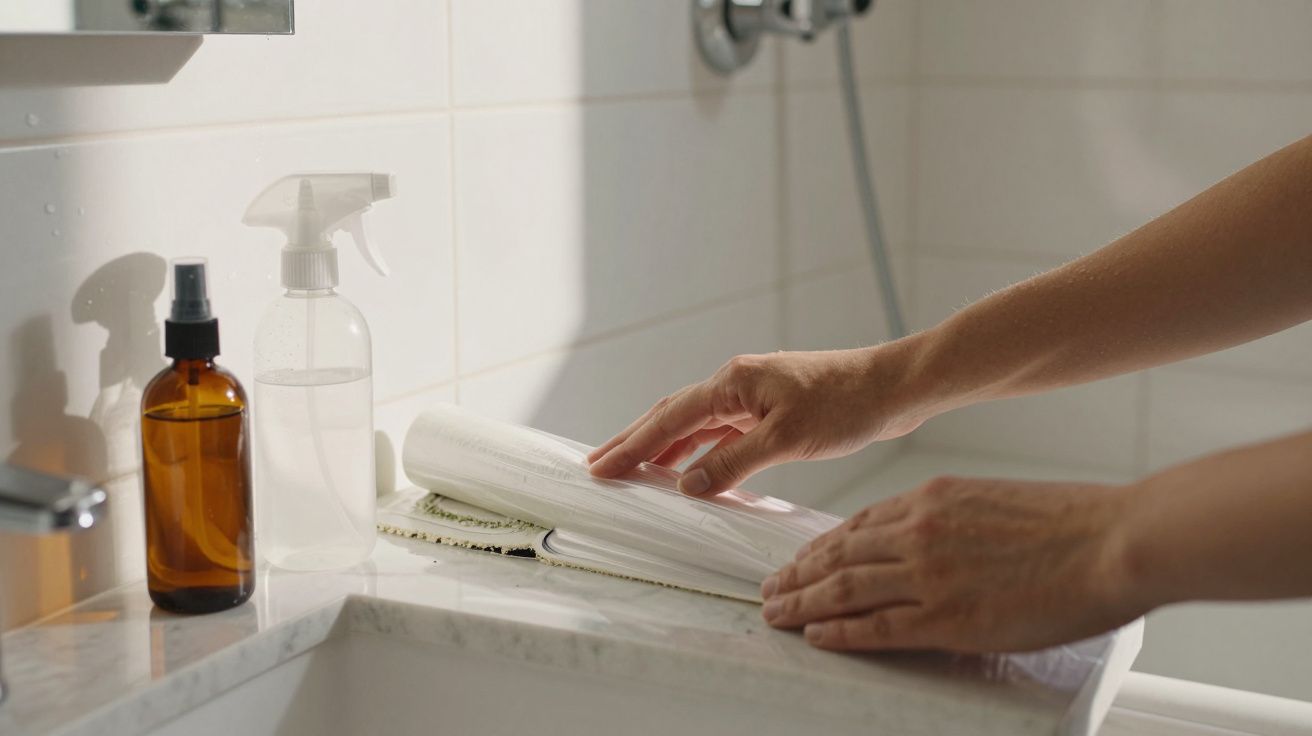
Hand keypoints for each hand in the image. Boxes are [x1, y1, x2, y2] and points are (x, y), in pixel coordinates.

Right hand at [588, 346, 928, 495]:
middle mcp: (736, 383)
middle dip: (634, 441)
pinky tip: (691, 471)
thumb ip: (733, 462)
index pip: (670, 419)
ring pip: (695, 424)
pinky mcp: (770, 409)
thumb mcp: (787, 438)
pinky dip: (700, 452)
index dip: (632, 445)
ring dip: (664, 447)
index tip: (601, 467)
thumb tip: (688, 485)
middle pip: (672, 416)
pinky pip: (721, 432)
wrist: (893, 388)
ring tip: (633, 469)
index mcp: (732, 382)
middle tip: (599, 465)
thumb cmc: (847, 404)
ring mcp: (752, 395)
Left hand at [761, 476, 1141, 652]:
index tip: (802, 558)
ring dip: (804, 603)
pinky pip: (877, 626)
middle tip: (771, 588)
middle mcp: (918, 531)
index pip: (857, 524)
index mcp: (931, 499)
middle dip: (798, 573)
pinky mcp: (947, 617)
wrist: (1113, 540)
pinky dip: (840, 632)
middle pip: (839, 555)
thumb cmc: (1071, 521)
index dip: (823, 545)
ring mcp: (929, 574)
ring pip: (845, 589)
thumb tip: (929, 544)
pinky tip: (816, 635)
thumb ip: (952, 521)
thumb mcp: (994, 502)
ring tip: (777, 613)